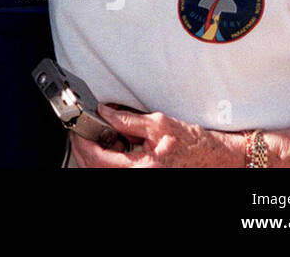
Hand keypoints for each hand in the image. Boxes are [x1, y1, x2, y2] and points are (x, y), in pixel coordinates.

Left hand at [71, 105, 238, 167]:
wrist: (212, 157)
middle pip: (96, 168)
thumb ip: (127, 119)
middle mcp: (139, 176)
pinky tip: (114, 144)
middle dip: (84, 149)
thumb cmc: (193, 143)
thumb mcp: (159, 123)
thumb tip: (104, 112)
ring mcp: (139, 177)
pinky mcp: (140, 174)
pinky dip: (108, 158)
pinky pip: (115, 170)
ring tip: (101, 136)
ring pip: (103, 170)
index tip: (77, 129)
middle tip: (80, 131)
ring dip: (95, 153)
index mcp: (142, 167)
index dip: (82, 143)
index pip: (99, 159)